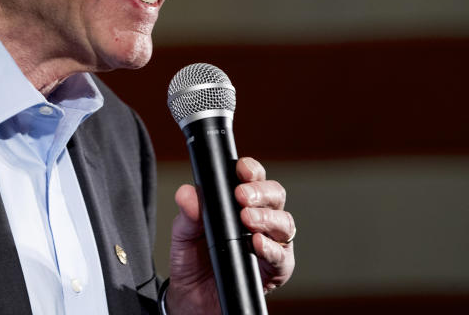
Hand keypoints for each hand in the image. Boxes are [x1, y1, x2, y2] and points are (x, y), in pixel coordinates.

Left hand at [165, 157, 294, 314]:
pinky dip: (271, 249)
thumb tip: (187, 193)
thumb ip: (187, 213)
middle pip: (275, 196)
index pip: (253, 178)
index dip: (251, 170)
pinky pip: (283, 258)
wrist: (192, 299)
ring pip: (285, 223)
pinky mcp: (274, 271)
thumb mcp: (183, 233)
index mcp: (239, 204)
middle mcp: (261, 220)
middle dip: (261, 191)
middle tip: (242, 195)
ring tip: (247, 219)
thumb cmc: (193, 261)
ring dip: (268, 218)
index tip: (241, 168)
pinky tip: (257, 244)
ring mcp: (271, 245)